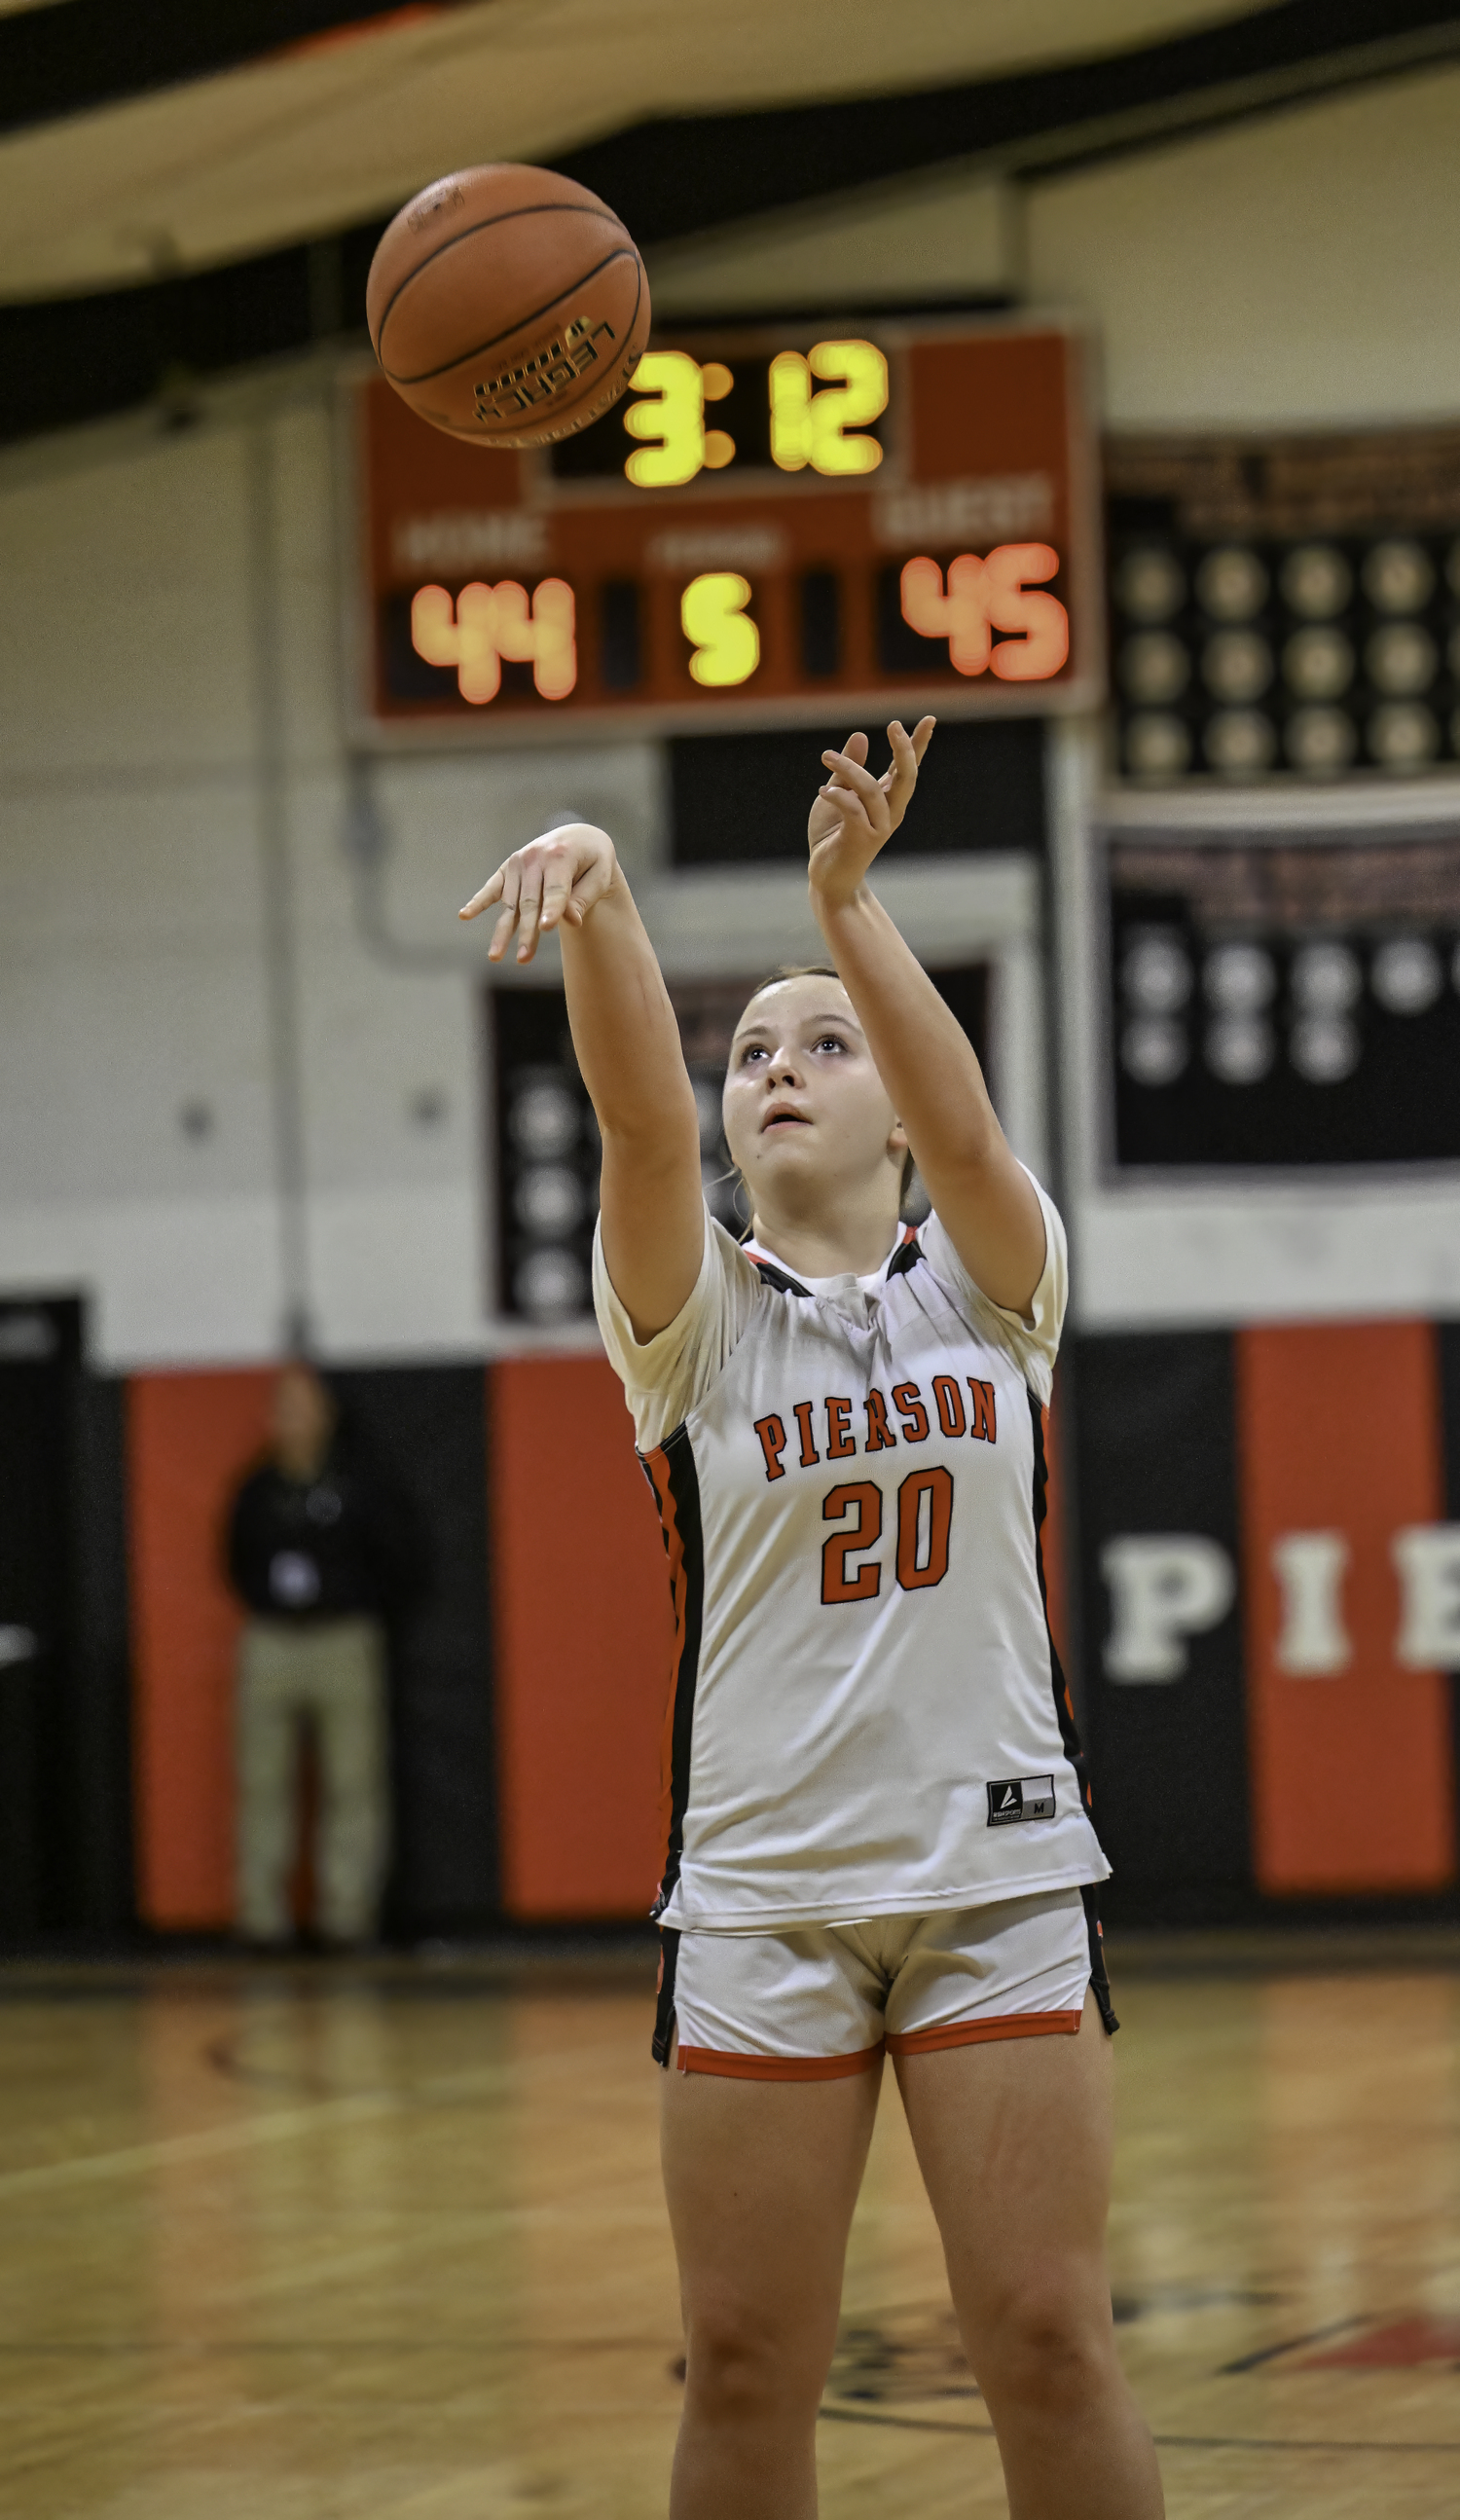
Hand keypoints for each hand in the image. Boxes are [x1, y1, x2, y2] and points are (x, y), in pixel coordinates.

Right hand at [459, 822, 617, 963]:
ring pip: (511, 905)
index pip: (556, 889)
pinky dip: (478, 902)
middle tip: (523, 958)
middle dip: (526, 932)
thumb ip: (585, 897)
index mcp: (560, 856)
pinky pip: (492, 889)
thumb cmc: (593, 862)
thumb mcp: (600, 876)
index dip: (553, 909)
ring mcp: (517, 864)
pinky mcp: (506, 870)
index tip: (547, 928)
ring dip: (503, 931)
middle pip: (530, 902)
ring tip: (495, 956)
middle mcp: (534, 858)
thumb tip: (572, 920)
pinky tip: (464, 915)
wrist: (577, 838)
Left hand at [807, 718, 935, 913]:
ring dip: (849, 768)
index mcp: (887, 799)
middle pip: (907, 776)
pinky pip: (853, 810)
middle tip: (894, 725)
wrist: (829, 878)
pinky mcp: (861, 840)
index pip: (907, 767)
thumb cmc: (833, 836)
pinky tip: (822, 791)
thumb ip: (847, 770)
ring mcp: (879, 827)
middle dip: (904, 750)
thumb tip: (861, 735)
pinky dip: (838, 796)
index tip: (930, 720)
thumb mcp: (837, 794)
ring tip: (826, 756)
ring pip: (872, 789)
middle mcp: (890, 812)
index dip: (919, 744)